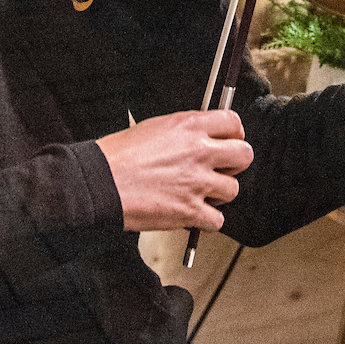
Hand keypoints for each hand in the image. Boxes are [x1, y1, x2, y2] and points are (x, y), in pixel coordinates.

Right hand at [98, 110, 253, 231]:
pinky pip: (217, 220)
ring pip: (233, 189)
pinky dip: (206, 221)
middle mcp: (198, 152)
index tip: (228, 141)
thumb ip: (183, 132)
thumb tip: (199, 138)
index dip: (234, 134)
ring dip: (218, 194)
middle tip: (221, 169)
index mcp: (189, 126)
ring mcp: (196, 182)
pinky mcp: (190, 210)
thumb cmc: (117, 156)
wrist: (99, 182)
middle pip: (244, 155)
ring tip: (200, 194)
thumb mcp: (154, 127)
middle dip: (235, 164)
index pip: (233, 123)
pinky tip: (192, 214)